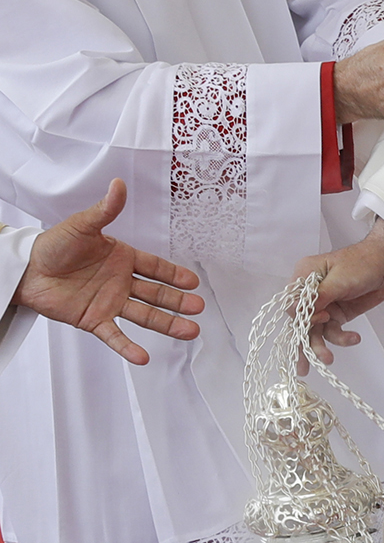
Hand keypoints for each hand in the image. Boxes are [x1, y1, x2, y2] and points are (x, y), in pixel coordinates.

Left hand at [12, 179, 202, 365]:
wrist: (27, 269)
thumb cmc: (53, 245)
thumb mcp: (82, 225)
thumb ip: (105, 210)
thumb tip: (118, 186)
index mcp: (121, 258)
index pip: (155, 267)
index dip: (174, 274)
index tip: (192, 282)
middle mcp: (120, 283)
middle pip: (156, 294)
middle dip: (178, 302)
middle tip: (197, 307)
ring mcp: (110, 303)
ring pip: (145, 316)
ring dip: (167, 324)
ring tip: (189, 331)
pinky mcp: (95, 320)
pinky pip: (115, 336)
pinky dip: (128, 347)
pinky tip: (143, 357)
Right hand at [292, 218, 383, 364]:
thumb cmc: (362, 263)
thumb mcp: (339, 278)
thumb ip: (320, 295)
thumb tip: (300, 310)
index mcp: (304, 276)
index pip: (292, 304)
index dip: (300, 318)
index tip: (318, 321)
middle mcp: (311, 293)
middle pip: (301, 322)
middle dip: (303, 344)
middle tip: (303, 367)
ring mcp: (324, 305)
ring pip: (316, 331)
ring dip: (322, 346)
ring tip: (329, 359)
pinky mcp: (337, 314)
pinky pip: (333, 332)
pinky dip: (342, 338)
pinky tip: (354, 338)